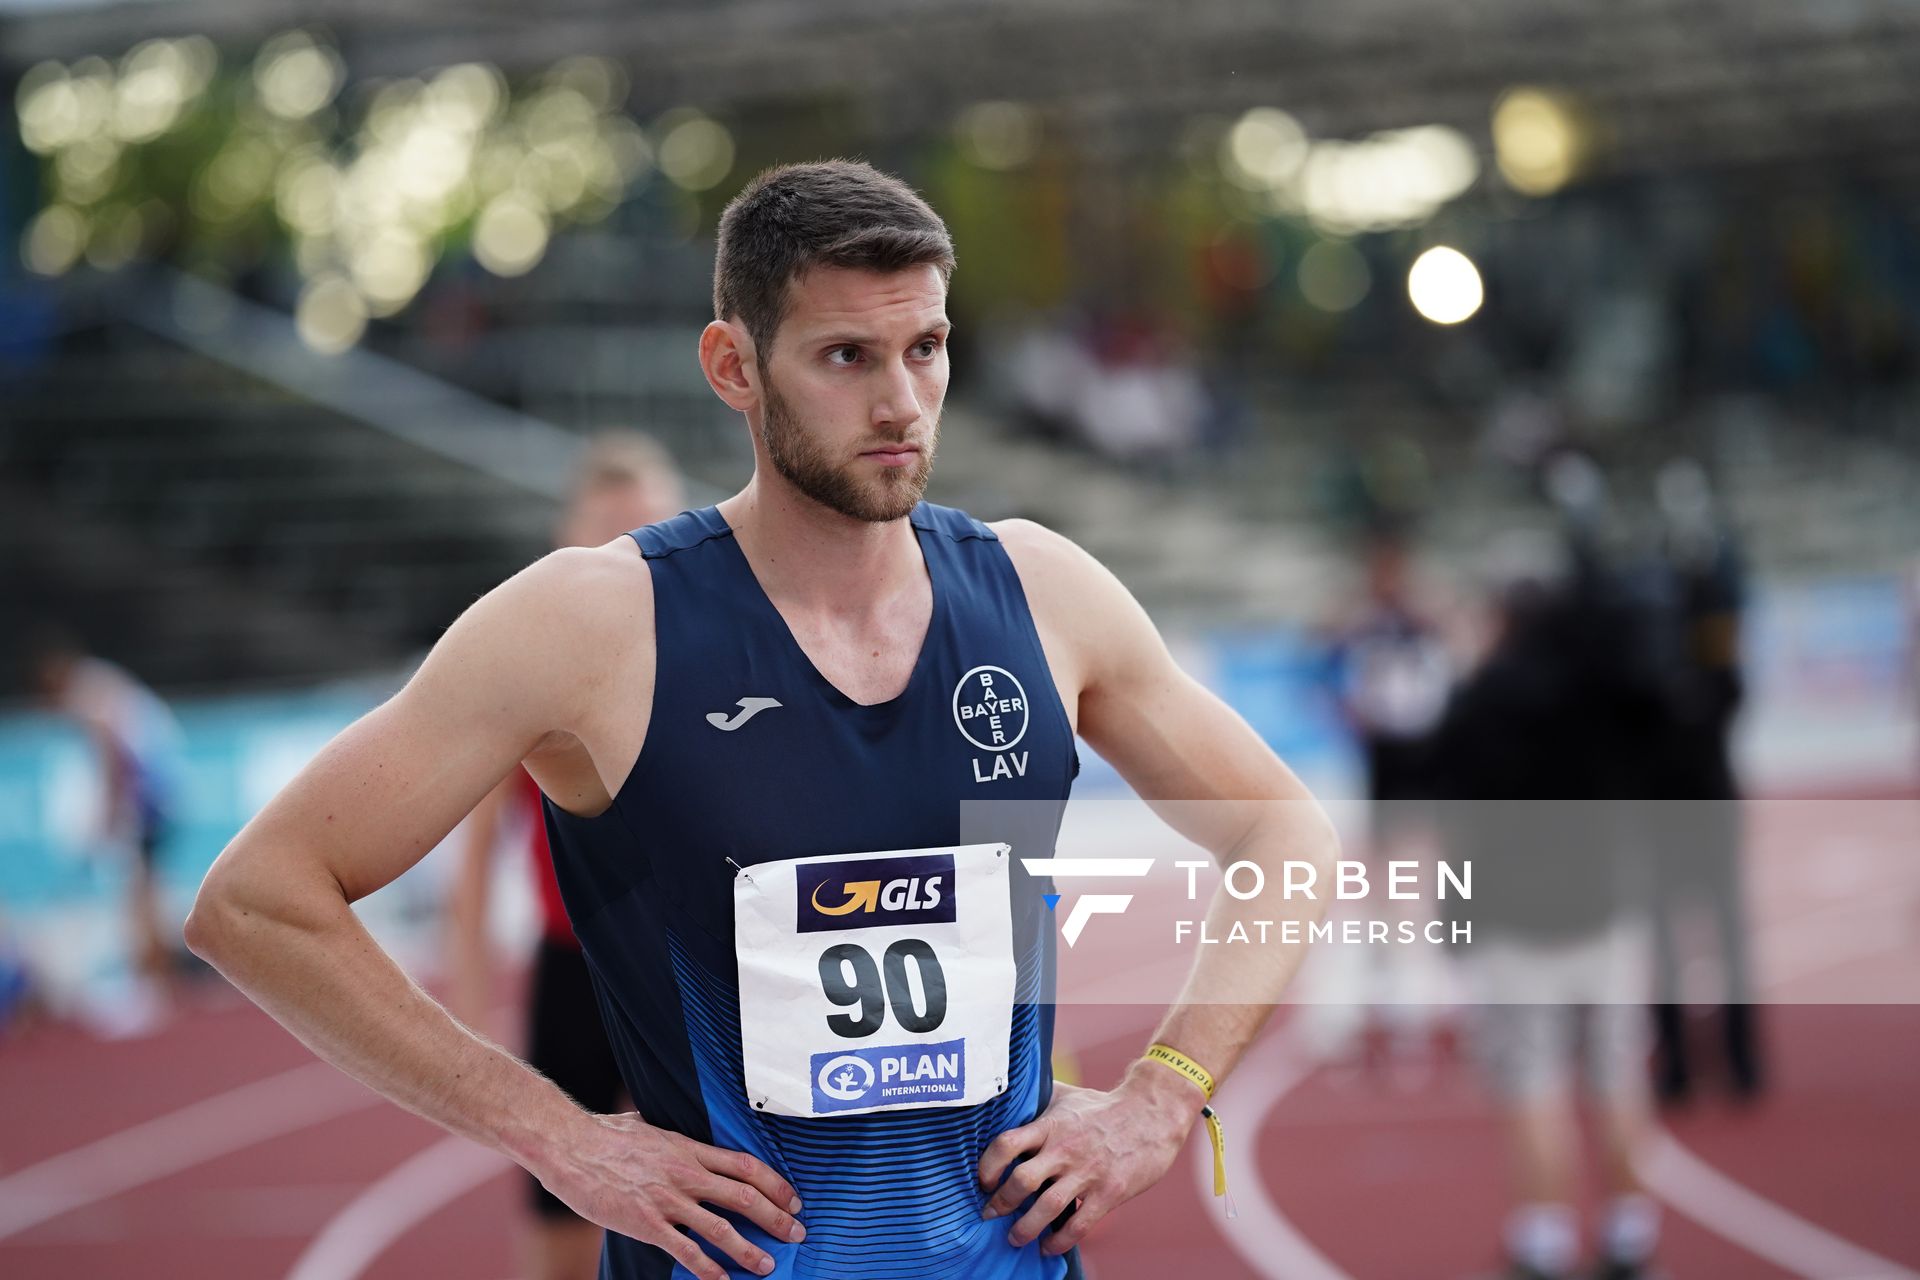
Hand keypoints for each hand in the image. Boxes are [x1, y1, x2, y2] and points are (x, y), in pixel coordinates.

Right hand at [540, 1111, 804, 1278]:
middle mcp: (685, 1173)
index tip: (793, 1199)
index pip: (745, 1165)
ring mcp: (667, 1199)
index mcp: (688, 1149)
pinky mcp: (646, 1223)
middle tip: (796, 1233)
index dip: (775, 1183)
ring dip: (749, 1249)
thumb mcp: (647, 1125)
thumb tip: (674, 1135)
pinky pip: (685, 1250)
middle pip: (744, 1196)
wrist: (569, 1145)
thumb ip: (669, 1137)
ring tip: (768, 1266)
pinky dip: (707, 1269)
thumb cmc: (603, 1133)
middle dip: (775, 1217)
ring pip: (721, 1227)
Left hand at [976, 1067, 1203, 1255]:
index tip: (983, 1181)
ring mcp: (1088, 1172)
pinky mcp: (1109, 1192)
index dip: (988, 1166)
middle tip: (990, 1214)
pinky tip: (1048, 1245)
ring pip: (1046, 1208)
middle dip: (1000, 1204)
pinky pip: (1077, 1225)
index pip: (1006, 1144)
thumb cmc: (1104, 1105)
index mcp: (1051, 1125)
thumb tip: (1008, 1098)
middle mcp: (1065, 1148)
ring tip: (1015, 1238)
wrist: (1152, 1113)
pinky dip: (1058, 1241)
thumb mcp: (1067, 1096)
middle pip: (1021, 1181)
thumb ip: (1038, 1100)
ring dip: (1024, 1229)